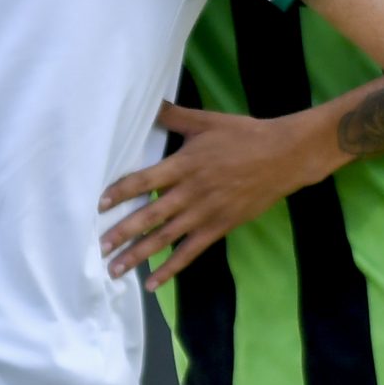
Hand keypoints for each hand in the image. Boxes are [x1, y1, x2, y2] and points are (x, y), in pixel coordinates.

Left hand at [98, 101, 336, 290]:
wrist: (283, 156)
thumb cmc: (243, 135)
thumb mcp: (206, 121)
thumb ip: (174, 115)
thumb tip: (148, 101)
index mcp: (185, 164)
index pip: (144, 181)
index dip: (121, 193)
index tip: (100, 204)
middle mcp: (191, 192)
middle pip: (150, 216)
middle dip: (123, 233)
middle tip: (99, 248)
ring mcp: (205, 213)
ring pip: (166, 238)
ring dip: (139, 255)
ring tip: (115, 270)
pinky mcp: (219, 227)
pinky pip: (190, 252)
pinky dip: (171, 269)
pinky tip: (153, 283)